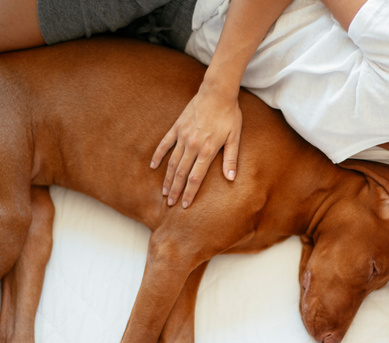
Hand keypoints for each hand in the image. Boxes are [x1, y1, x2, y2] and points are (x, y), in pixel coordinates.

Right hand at [150, 82, 241, 207]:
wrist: (216, 92)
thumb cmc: (229, 115)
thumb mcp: (235, 137)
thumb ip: (231, 158)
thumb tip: (230, 178)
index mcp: (207, 150)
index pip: (196, 177)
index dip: (190, 192)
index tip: (184, 205)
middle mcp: (192, 145)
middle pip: (181, 173)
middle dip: (175, 190)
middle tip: (170, 204)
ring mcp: (183, 136)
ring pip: (172, 162)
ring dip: (167, 178)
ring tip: (164, 192)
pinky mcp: (177, 127)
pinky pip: (165, 144)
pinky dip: (158, 155)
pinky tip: (153, 166)